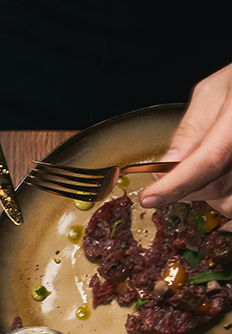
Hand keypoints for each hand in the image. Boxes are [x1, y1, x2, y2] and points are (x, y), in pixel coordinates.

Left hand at [140, 63, 231, 213]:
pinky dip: (225, 197)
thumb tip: (167, 163)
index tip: (150, 197)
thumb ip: (192, 128)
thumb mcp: (215, 91)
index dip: (175, 184)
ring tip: (205, 171)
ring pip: (229, 203)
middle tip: (171, 176)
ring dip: (209, 196)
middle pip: (218, 187)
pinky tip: (220, 178)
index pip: (209, 160)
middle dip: (186, 189)